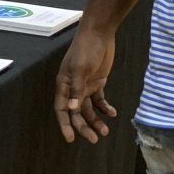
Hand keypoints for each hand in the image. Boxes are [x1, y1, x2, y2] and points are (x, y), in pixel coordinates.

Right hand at [55, 24, 118, 143]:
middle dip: (84, 127)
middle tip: (94, 139)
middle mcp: (72, 89)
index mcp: (63, 85)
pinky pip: (99, 100)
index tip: (70, 139)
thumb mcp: (81, 69)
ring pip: (88, 109)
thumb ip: (77, 90)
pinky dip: (105, 108)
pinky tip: (112, 114)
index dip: (65, 125)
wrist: (99, 33)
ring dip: (95, 120)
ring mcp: (85, 86)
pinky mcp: (97, 82)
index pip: (62, 110)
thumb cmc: (86, 50)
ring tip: (105, 132)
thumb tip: (71, 109)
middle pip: (76, 113)